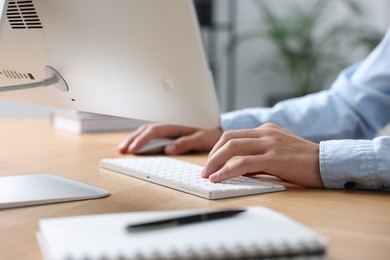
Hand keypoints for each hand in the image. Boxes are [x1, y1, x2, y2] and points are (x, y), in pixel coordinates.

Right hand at [118, 123, 222, 154]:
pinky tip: (136, 142)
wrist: (217, 125)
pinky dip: (142, 137)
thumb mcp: (202, 138)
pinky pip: (152, 132)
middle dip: (133, 139)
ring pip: (147, 130)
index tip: (133, 149)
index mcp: (176, 123)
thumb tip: (168, 149)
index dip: (142, 140)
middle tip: (122, 149)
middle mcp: (170, 123)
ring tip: (124, 147)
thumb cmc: (211, 132)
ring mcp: (169, 125)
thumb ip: (185, 143)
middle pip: (146, 129)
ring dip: (135, 137)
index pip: (154, 131)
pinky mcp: (169, 129)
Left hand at [201, 123, 323, 187]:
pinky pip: (243, 163)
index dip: (217, 149)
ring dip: (215, 162)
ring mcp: (269, 143)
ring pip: (232, 148)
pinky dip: (226, 171)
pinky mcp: (273, 157)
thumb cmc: (303, 161)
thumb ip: (258, 155)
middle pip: (228, 138)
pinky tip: (219, 179)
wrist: (327, 163)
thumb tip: (236, 168)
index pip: (233, 135)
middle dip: (212, 154)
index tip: (210, 162)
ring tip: (207, 175)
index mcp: (266, 130)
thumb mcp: (278, 151)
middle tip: (205, 169)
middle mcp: (265, 133)